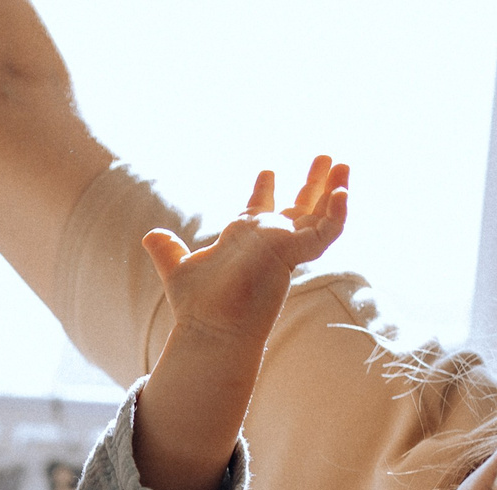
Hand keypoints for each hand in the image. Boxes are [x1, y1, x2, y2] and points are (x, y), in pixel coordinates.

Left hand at [142, 154, 348, 346]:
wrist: (211, 324)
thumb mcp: (178, 267)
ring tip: (346, 163)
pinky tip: (343, 193)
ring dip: (335, 190)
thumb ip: (167, 250)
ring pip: (320, 216)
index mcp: (246, 240)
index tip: (267, 171)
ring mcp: (285, 248)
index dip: (264, 190)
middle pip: (299, 207)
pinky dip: (337, 213)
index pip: (260, 210)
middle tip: (326, 158)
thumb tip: (150, 236)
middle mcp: (269, 242)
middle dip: (313, 183)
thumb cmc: (197, 305)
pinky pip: (326, 232)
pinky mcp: (295, 254)